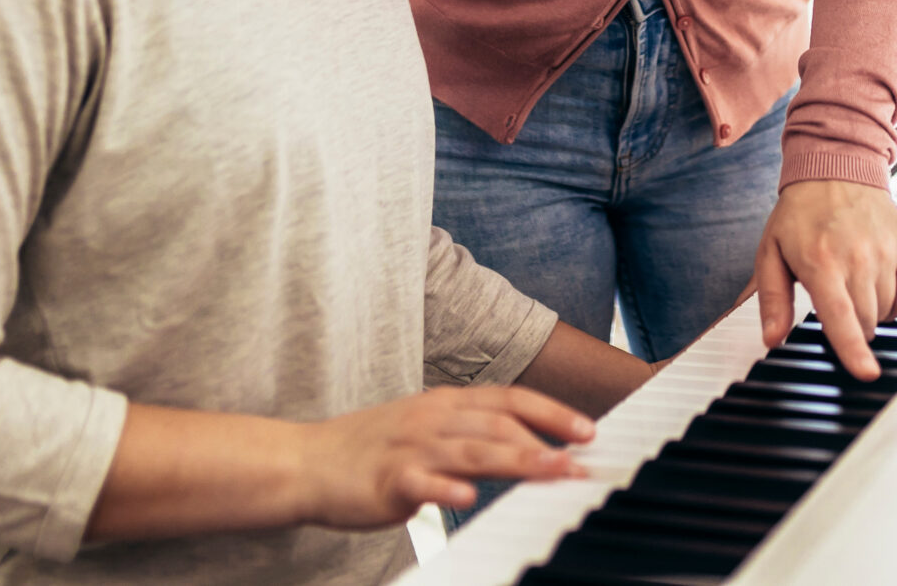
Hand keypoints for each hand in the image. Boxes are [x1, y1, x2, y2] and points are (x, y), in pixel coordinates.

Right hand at [283, 385, 591, 528]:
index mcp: (444, 403)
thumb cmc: (372, 448)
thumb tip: (530, 446)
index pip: (509, 399)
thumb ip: (473, 434)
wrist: (307, 462)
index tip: (588, 430)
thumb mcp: (427, 427)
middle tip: (581, 462)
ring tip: (551, 471)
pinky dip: (446, 488)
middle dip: (546, 441)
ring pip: (471, 449)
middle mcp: (432, 418)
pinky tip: (468, 497)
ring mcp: (409, 447)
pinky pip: (420, 482)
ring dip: (516, 459)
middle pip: (498, 423)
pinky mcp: (387, 479)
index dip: (551, 412)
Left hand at [752, 179, 896, 380]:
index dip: (853, 350)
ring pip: (887, 311)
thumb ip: (773, 301)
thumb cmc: (800, 215)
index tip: (867, 373)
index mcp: (821, 262)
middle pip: (866, 322)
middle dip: (853, 328)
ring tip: (853, 284)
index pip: (841, 317)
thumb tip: (772, 339)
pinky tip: (878, 284)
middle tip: (837, 303)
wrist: (838, 169)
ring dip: (872, 313)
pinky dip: (895, 301)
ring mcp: (888, 251)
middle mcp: (859, 258)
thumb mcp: (772, 254)